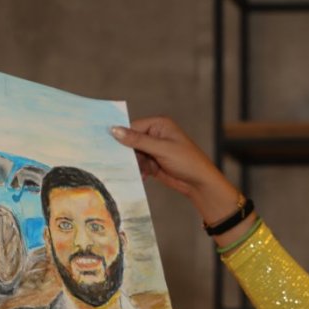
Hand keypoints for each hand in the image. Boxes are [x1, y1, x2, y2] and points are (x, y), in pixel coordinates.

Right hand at [110, 117, 239, 224]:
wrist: (200, 183)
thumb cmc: (187, 161)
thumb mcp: (162, 149)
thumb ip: (138, 140)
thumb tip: (115, 130)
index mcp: (159, 124)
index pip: (133, 127)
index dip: (122, 136)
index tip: (108, 145)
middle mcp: (156, 134)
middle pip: (131, 141)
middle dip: (129, 153)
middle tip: (124, 162)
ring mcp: (154, 149)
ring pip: (134, 155)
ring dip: (135, 164)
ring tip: (143, 170)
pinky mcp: (153, 162)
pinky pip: (139, 165)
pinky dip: (140, 171)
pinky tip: (145, 176)